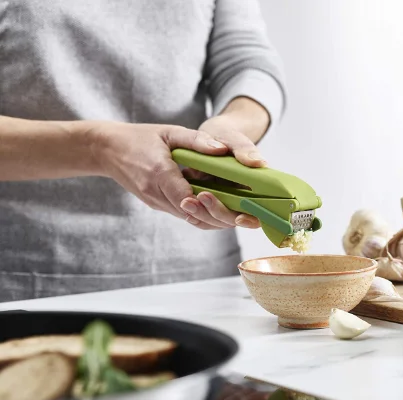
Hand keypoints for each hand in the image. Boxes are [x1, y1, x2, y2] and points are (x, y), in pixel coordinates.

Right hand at [87, 121, 259, 229]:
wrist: (109, 151)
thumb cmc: (140, 138)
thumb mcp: (169, 132)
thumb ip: (197, 141)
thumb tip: (223, 149)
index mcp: (158, 174)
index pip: (186, 198)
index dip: (209, 206)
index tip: (234, 209)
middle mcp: (157, 194)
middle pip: (193, 215)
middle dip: (222, 218)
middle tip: (249, 218)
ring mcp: (157, 203)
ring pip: (191, 219)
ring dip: (217, 220)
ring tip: (244, 219)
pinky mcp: (159, 205)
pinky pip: (186, 216)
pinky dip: (206, 217)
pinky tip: (225, 213)